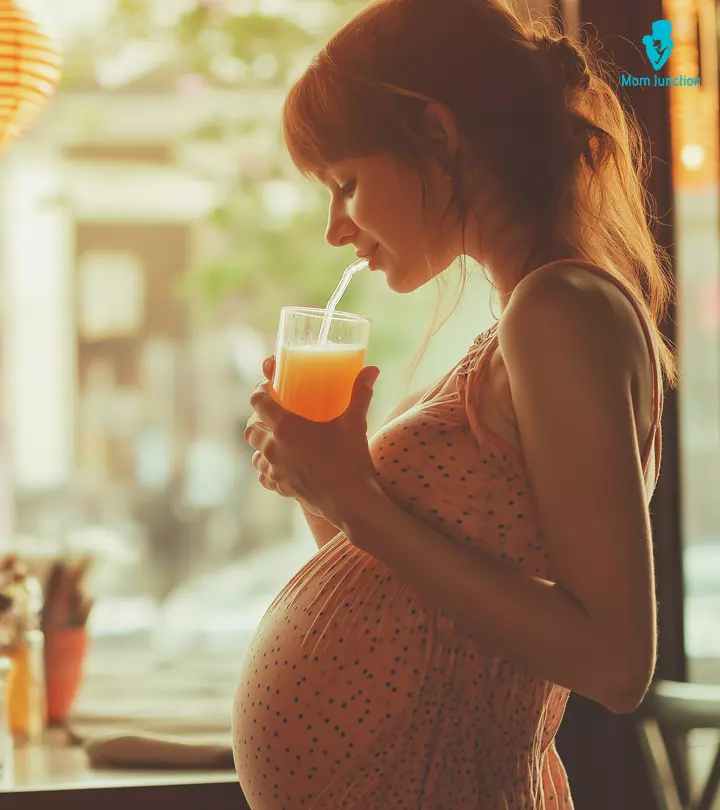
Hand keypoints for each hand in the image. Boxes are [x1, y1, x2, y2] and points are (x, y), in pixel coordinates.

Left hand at [244, 355, 381, 527]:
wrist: (351, 502)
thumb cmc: (350, 459)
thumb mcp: (355, 423)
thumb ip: (360, 393)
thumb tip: (372, 370)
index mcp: (285, 427)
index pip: (257, 402)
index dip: (260, 391)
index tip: (269, 388)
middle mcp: (273, 448)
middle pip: (250, 429)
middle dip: (257, 420)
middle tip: (273, 415)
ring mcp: (275, 470)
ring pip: (254, 454)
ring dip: (261, 446)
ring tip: (277, 441)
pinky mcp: (281, 487)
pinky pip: (264, 476)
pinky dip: (268, 470)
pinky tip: (281, 466)